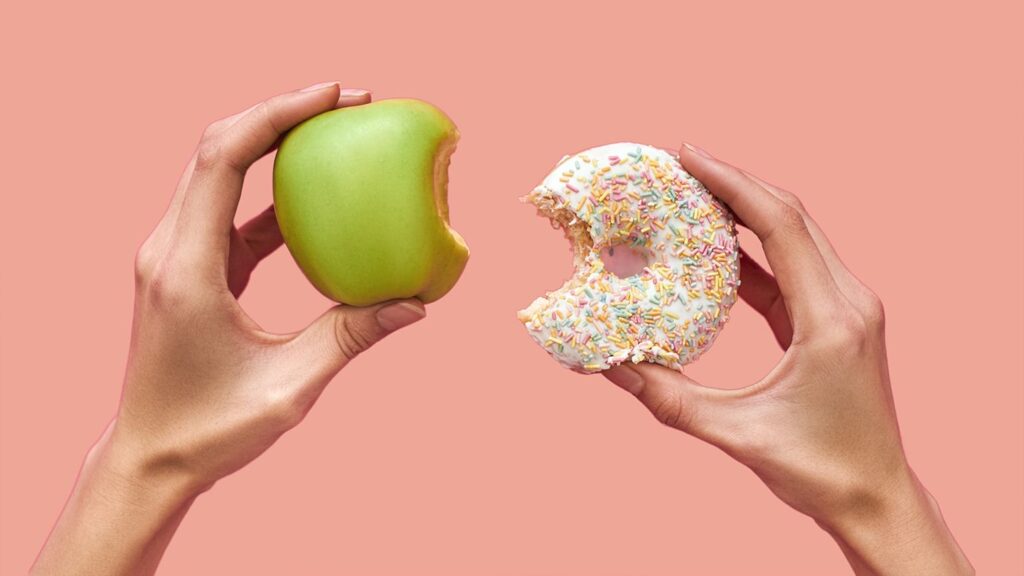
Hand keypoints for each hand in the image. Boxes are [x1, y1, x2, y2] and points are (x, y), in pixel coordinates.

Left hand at [33, 83, 426, 575]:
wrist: (150, 457)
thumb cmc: (209, 430)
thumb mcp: (288, 388)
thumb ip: (350, 338)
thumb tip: (416, 304)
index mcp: (188, 267)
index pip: (224, 159)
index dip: (277, 114)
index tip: (334, 95)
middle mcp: (170, 248)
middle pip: (217, 147)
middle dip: (280, 114)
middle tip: (346, 101)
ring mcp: (174, 255)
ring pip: (218, 171)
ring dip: (272, 144)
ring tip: (334, 132)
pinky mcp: (188, 268)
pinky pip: (229, 212)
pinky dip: (270, 194)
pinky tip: (316, 197)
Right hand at [604, 143, 972, 574]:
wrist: (875, 498)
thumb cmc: (818, 471)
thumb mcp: (734, 433)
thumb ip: (667, 398)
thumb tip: (608, 364)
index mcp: (830, 318)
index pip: (780, 224)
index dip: (732, 183)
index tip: (688, 155)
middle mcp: (849, 301)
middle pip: (791, 215)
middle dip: (734, 183)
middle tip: (680, 164)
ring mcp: (848, 307)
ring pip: (795, 234)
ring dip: (745, 210)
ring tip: (692, 194)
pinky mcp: (837, 319)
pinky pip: (792, 267)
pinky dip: (753, 250)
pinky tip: (715, 245)